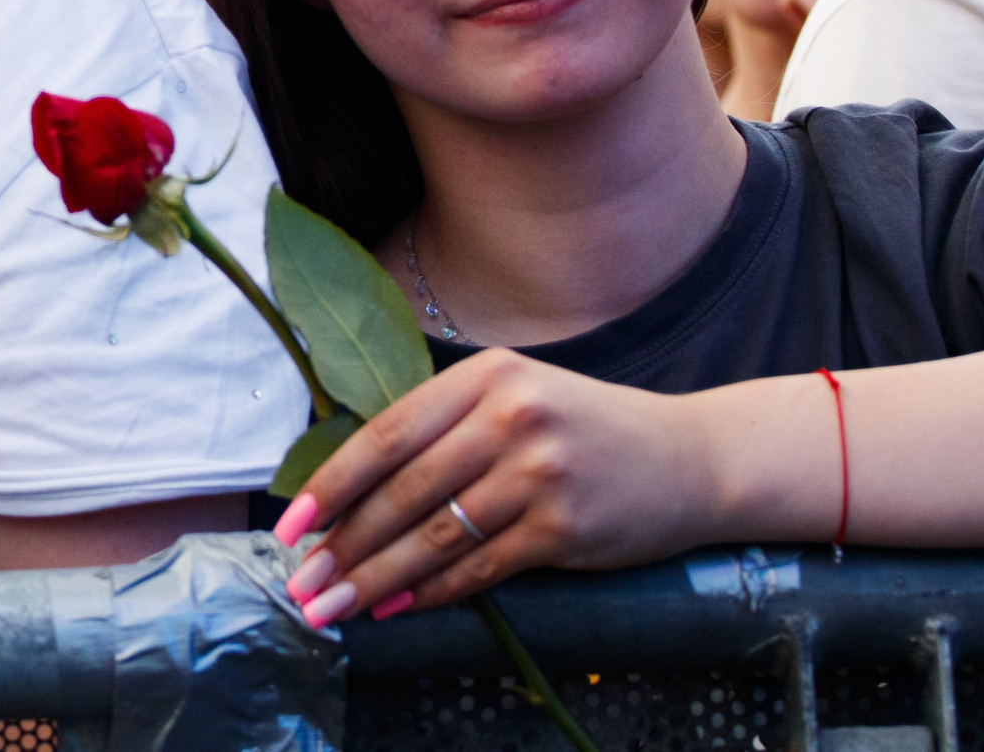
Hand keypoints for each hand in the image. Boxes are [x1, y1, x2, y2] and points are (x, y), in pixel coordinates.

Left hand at [274, 348, 719, 624]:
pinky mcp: (565, 527)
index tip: (291, 524)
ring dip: (375, 577)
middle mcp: (510, 417)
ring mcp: (540, 473)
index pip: (386, 433)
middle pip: (403, 490)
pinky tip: (396, 608)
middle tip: (301, 582)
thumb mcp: (513, 397)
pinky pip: (480, 567)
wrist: (691, 459)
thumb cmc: (583, 430)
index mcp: (484, 377)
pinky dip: (431, 592)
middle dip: (343, 543)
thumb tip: (350, 488)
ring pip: (435, 534)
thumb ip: (443, 427)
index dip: (332, 483)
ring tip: (333, 604)